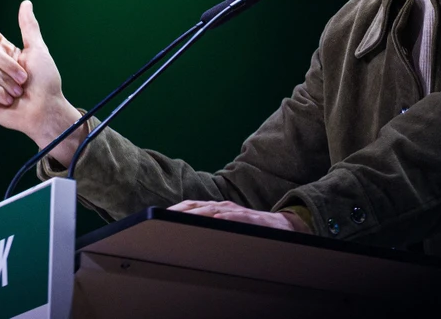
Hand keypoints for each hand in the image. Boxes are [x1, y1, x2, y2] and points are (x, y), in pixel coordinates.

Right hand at [0, 0, 80, 156]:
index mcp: (5, 52)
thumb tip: (26, 3)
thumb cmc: (46, 82)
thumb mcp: (38, 50)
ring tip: (18, 91)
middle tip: (23, 78)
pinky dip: (0, 93)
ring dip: (6, 81)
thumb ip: (28, 27)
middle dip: (8, 65)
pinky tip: (9, 101)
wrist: (46, 109)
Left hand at [167, 200, 307, 232]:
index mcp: (217, 208)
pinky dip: (226, 218)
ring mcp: (238, 212)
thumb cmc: (250, 227)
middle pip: (199, 207)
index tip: (159, 215)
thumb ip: (210, 225)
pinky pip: (237, 218)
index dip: (176, 209)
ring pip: (214, 211)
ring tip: (183, 219)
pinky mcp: (251, 220)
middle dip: (181, 211)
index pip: (192, 206)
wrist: (282, 226)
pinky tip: (216, 220)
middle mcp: (225, 207)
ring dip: (198, 214)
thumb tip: (187, 234)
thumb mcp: (227, 224)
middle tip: (164, 218)